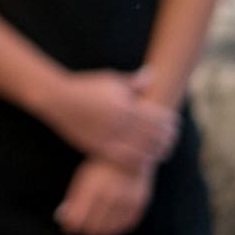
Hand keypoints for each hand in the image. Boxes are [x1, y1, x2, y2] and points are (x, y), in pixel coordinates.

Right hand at [38, 67, 177, 170]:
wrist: (59, 99)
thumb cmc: (85, 86)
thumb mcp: (110, 80)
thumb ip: (133, 81)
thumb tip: (151, 73)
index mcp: (127, 105)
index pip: (158, 117)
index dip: (170, 122)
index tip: (176, 124)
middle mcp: (122, 123)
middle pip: (154, 136)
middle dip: (167, 139)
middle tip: (172, 141)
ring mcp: (112, 137)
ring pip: (143, 151)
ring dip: (156, 153)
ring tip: (162, 153)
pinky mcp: (100, 148)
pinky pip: (125, 159)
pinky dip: (138, 162)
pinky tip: (143, 162)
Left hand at [55, 157, 153, 234]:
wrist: (130, 154)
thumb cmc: (100, 166)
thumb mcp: (82, 178)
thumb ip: (73, 200)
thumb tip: (61, 218)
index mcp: (91, 187)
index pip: (77, 217)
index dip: (70, 226)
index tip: (66, 227)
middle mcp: (109, 195)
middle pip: (92, 226)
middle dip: (83, 230)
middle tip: (79, 228)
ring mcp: (125, 201)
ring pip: (109, 229)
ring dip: (99, 232)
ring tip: (93, 230)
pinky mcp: (138, 204)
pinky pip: (125, 225)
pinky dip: (116, 229)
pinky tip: (109, 227)